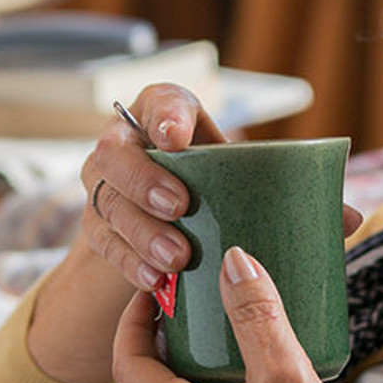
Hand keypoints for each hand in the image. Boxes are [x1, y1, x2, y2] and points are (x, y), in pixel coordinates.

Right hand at [80, 84, 225, 290]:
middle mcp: (121, 139)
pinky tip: (156, 279)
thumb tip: (286, 176)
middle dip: (145, 181)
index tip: (175, 139)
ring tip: (176, 257)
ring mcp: (101, 181)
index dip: (165, 118)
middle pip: (115, 154)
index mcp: (160, 110)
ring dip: (143, 232)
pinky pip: (106, 243)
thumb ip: (243, 160)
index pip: (160, 102)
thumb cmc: (211, 171)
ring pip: (109, 204)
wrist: (174, 200)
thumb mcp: (228, 157)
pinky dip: (132, 263)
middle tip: (179, 206)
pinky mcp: (97, 222)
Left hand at [113, 247, 350, 382]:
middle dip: (176, 321)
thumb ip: (258, 320)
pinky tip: (270, 344)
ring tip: (237, 305)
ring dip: (209, 339)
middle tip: (201, 286)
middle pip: (160, 365)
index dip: (134, 318)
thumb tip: (234, 262)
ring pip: (195, 377)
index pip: (128, 361)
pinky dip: (235, 360)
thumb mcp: (284, 378)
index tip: (159, 285)